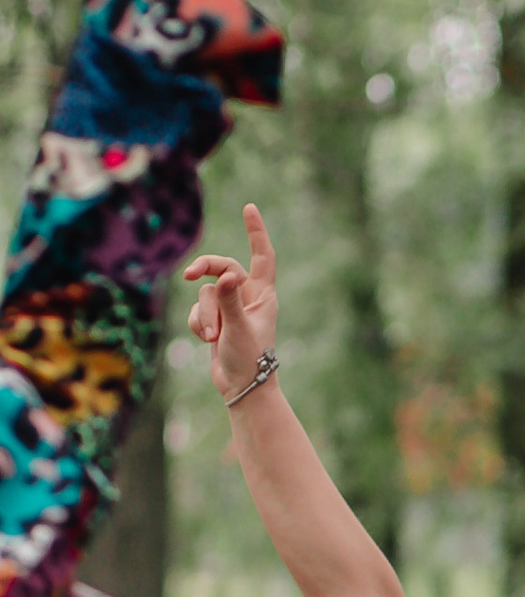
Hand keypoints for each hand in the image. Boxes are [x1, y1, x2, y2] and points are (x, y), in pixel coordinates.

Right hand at [182, 201, 280, 399]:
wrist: (241, 388)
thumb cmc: (249, 359)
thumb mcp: (239, 328)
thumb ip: (230, 301)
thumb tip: (226, 277)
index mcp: (263, 295)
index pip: (262, 256)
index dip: (256, 232)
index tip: (249, 208)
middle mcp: (247, 297)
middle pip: (223, 267)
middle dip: (206, 268)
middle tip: (189, 274)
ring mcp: (229, 308)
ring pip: (206, 293)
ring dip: (204, 315)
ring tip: (211, 338)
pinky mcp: (214, 321)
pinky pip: (196, 309)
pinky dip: (197, 323)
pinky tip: (206, 340)